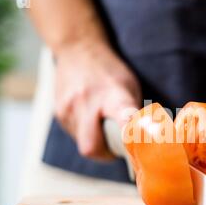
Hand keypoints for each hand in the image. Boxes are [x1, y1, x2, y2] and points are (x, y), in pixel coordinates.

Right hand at [54, 40, 140, 159]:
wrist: (77, 49)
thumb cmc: (110, 71)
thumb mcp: (130, 85)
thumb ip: (134, 113)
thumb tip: (145, 140)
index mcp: (114, 94)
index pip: (123, 118)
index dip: (129, 135)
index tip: (136, 147)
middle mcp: (88, 102)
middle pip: (92, 146)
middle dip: (105, 155)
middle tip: (116, 150)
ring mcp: (69, 108)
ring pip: (83, 144)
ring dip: (95, 144)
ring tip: (102, 127)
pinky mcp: (59, 113)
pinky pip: (75, 135)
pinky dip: (85, 134)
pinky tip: (90, 119)